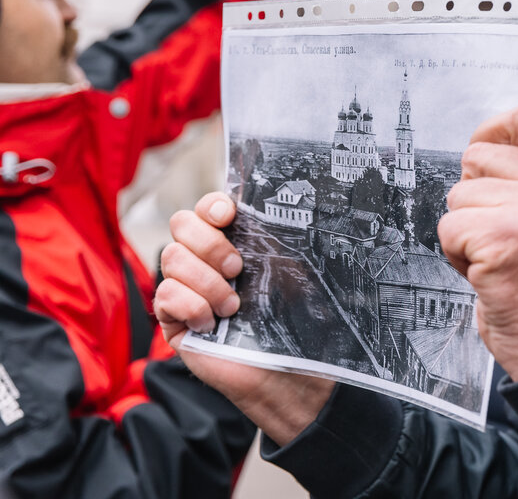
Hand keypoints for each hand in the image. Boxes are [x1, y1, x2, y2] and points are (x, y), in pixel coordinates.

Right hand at [155, 192, 332, 442]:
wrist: (288, 369)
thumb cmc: (295, 317)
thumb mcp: (290, 269)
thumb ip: (274, 238)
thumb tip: (272, 204)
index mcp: (234, 242)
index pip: (208, 208)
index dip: (212, 206)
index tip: (229, 216)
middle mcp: (205, 260)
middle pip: (181, 224)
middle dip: (209, 244)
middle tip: (237, 268)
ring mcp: (186, 288)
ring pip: (171, 258)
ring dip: (207, 281)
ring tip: (233, 307)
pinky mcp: (172, 319)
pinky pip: (165, 295)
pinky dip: (191, 306)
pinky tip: (213, 324)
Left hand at [439, 105, 517, 381]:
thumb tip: (483, 147)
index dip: (491, 130)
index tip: (480, 158)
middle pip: (477, 157)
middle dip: (472, 197)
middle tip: (497, 233)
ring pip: (458, 197)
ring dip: (464, 231)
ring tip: (496, 258)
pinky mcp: (502, 239)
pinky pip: (448, 229)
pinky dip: (456, 256)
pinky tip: (487, 274)